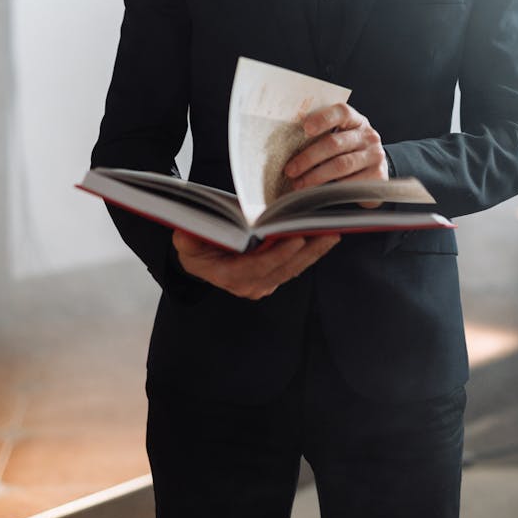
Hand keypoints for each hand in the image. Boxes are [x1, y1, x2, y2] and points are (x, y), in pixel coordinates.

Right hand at [172, 229, 339, 299]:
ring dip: (313, 253)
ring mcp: (262, 285)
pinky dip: (309, 254)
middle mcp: (249, 285)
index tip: (295, 239)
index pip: (258, 267)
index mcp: (229, 276)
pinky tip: (323, 240)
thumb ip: (189, 238)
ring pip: (292, 269)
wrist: (198, 260)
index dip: (278, 255)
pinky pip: (293, 268)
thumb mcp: (185, 240)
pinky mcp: (271, 279)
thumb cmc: (194, 246)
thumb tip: (191, 232)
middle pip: (283, 269)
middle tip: (326, 233)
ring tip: (332, 234)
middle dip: (307, 251)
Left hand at [283, 102, 386, 206]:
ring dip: (315, 176)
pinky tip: (317, 192)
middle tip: (290, 169)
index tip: (305, 128)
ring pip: (341, 165)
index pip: (341, 112)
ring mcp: (374, 156)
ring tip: (299, 184)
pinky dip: (330, 188)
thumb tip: (286, 142)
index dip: (323, 119)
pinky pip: (350, 183)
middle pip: (335, 143)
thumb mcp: (340, 137)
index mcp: (355, 120)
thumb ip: (321, 134)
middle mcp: (368, 136)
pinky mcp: (377, 176)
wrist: (375, 171)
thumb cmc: (347, 151)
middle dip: (308, 157)